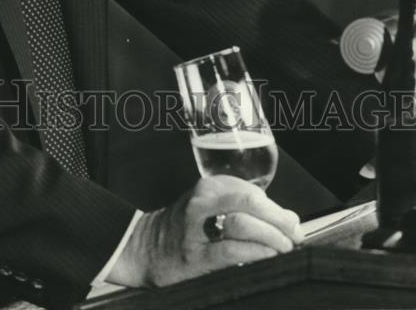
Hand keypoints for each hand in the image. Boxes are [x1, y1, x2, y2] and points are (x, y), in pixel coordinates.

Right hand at [108, 175, 303, 287]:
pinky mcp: (196, 256)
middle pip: (250, 202)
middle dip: (279, 220)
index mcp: (210, 187)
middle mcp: (202, 201)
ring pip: (242, 224)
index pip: (253, 192)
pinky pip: (231, 251)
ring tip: (284, 248)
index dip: (278, 208)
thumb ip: (250, 211)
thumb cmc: (188, 227)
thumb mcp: (215, 208)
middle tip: (295, 235)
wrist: (149, 247)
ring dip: (271, 237)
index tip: (293, 223)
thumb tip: (290, 219)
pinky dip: (255, 253)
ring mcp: (197, 228)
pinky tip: (267, 257)